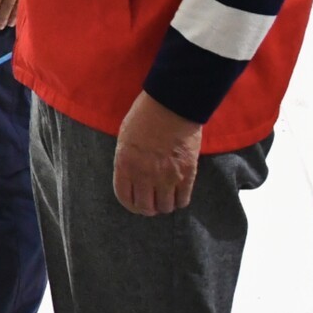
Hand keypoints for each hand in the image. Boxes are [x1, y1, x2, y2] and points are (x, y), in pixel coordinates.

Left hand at [114, 92, 202, 214]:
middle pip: (146, 207)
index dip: (131, 205)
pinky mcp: (187, 174)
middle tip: (152, 203)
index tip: (136, 204)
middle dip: (148, 208)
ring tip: (165, 198)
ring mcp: (167, 176)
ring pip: (166, 207)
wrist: (172, 104)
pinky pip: (183, 200)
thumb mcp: (125, 138)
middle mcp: (144, 174)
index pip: (125, 198)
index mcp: (125, 164)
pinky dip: (180, 201)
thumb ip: (127, 160)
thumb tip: (132, 177)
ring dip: (165, 205)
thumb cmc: (145, 115)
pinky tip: (178, 194)